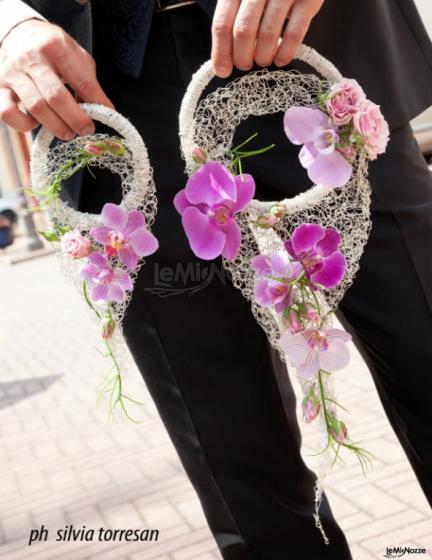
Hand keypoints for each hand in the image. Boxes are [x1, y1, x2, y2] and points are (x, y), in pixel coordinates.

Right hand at [0, 19, 113, 138]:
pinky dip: (24, 125)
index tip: (107, 115)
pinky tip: (35, 124)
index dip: (97, 102)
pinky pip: (8, 113)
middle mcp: (31, 58)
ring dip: (56, 127)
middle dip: (76, 120)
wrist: (15, 33)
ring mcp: (12, 73)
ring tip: (68, 132)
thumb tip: (100, 109)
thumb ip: (87, 79)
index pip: (82, 81)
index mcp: (55, 46)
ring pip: (36, 108)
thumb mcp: (74, 54)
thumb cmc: (51, 49)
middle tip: (86, 130)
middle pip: (57, 98)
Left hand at [212, 0, 323, 77]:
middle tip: (244, 65)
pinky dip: (286, 53)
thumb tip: (216, 53)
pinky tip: (281, 59)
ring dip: (263, 57)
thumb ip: (229, 16)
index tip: (222, 71)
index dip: (221, 52)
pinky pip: (294, 33)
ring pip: (268, 35)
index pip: (222, 24)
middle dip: (242, 57)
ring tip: (263, 60)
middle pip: (243, 31)